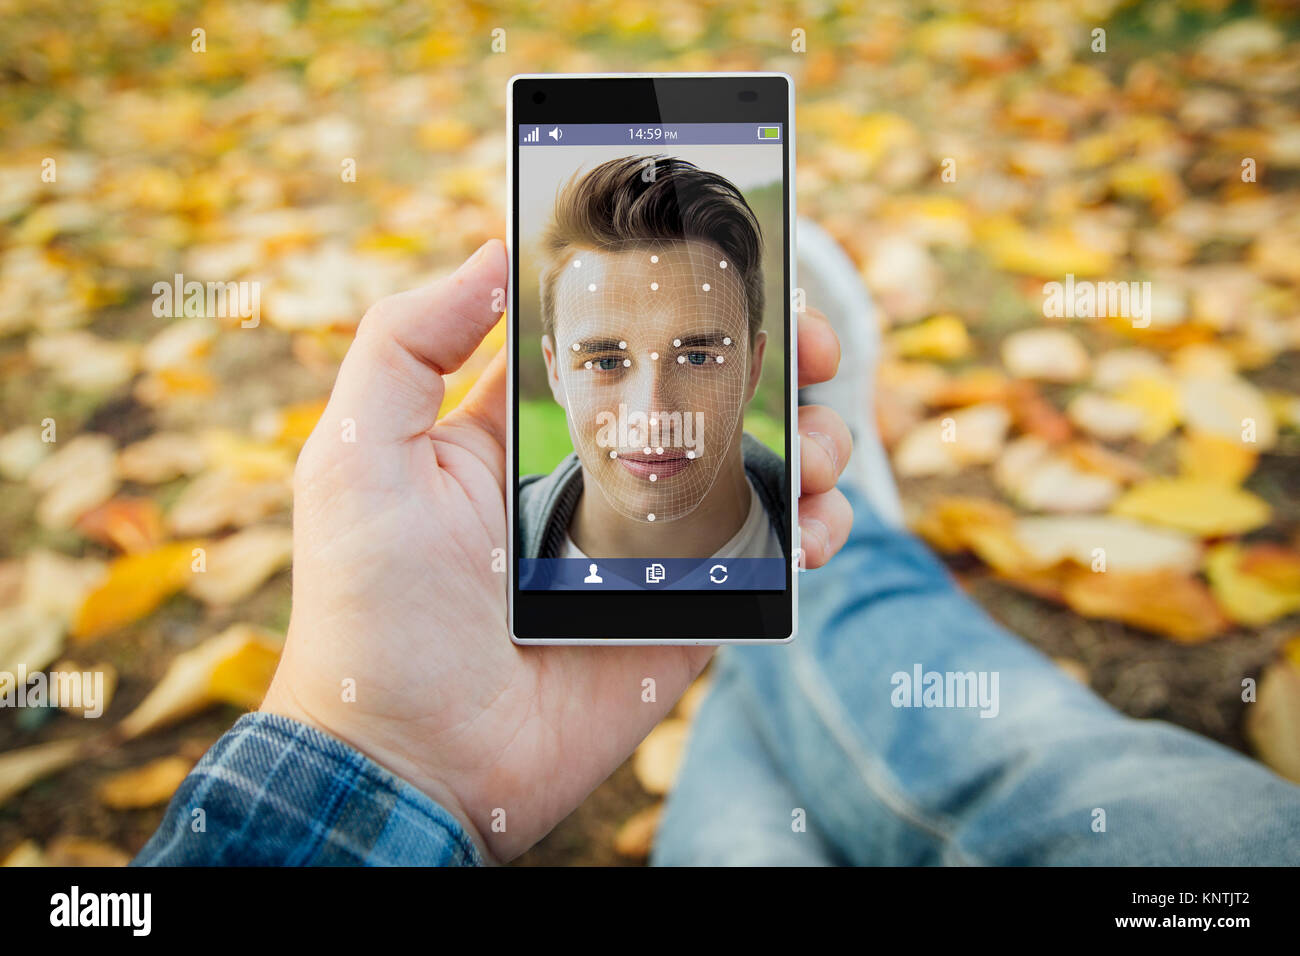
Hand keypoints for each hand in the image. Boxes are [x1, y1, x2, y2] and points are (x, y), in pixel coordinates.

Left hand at [260, 239, 853, 861]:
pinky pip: (774, 560)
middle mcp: (601, 476)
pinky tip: (815, 523)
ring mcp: (654, 543)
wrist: (419, 756)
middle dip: (775, 360)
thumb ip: (408, 340)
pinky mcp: (691, 607)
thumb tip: (492, 251)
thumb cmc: (372, 606)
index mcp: (527, 434)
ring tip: (816, 447)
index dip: (683, 302)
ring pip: (758, 469)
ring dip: (813, 441)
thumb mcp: (359, 452)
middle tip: (813, 345)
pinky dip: (818, 531)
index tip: (739, 270)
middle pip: (712, 395)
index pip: (625, 345)